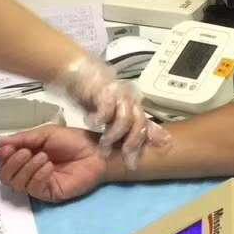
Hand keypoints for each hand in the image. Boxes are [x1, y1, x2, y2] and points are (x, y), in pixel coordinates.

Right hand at [0, 127, 109, 201]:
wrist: (96, 152)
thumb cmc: (74, 141)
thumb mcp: (45, 134)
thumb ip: (22, 139)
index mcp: (26, 156)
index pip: (4, 162)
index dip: (3, 156)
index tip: (9, 148)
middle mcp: (29, 171)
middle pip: (5, 176)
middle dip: (11, 164)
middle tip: (25, 153)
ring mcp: (38, 184)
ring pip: (17, 184)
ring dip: (26, 168)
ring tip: (43, 157)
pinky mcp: (49, 193)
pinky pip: (33, 189)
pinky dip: (37, 176)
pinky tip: (49, 167)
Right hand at [52, 54, 168, 167]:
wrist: (79, 71)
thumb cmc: (95, 95)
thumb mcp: (111, 114)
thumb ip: (125, 127)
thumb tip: (143, 140)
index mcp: (134, 106)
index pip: (147, 125)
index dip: (154, 138)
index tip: (153, 153)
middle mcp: (129, 100)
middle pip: (139, 124)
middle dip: (133, 145)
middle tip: (127, 161)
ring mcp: (118, 94)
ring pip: (125, 119)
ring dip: (115, 135)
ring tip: (104, 144)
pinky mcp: (103, 90)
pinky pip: (107, 107)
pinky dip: (100, 118)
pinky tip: (92, 123)